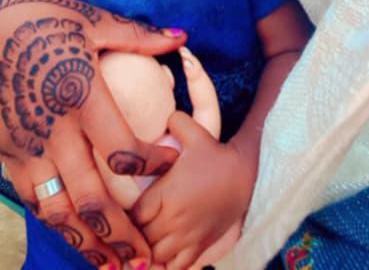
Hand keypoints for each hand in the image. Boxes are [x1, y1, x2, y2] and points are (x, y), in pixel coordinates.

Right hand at [0, 0, 185, 267]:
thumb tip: (181, 37)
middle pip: (93, 198)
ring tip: (113, 263)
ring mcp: (26, 145)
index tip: (171, 164)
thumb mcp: (92, 20)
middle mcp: (54, 128)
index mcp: (81, 94)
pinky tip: (74, 233)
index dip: (153, 166)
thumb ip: (139, 37)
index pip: (123, 151)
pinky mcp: (4, 151)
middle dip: (122, 233)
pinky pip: (32, 198)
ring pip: (59, 210)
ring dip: (88, 242)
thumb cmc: (40, 14)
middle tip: (145, 257)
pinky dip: (55, 221)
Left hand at [132, 113, 252, 269]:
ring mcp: (188, 236)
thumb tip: (163, 114)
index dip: (125, 214)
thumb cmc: (217, 156)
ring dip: (146, 250)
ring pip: (156, 255)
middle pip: (141, 237)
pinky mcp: (200, 247)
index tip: (123, 207)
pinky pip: (176, 268)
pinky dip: (163, 267)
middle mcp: (175, 219)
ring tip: (140, 242)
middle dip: (133, 233)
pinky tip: (156, 260)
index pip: (134, 215)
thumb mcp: (196, 133)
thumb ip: (175, 122)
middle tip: (128, 224)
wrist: (246, 178)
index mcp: (169, 193)